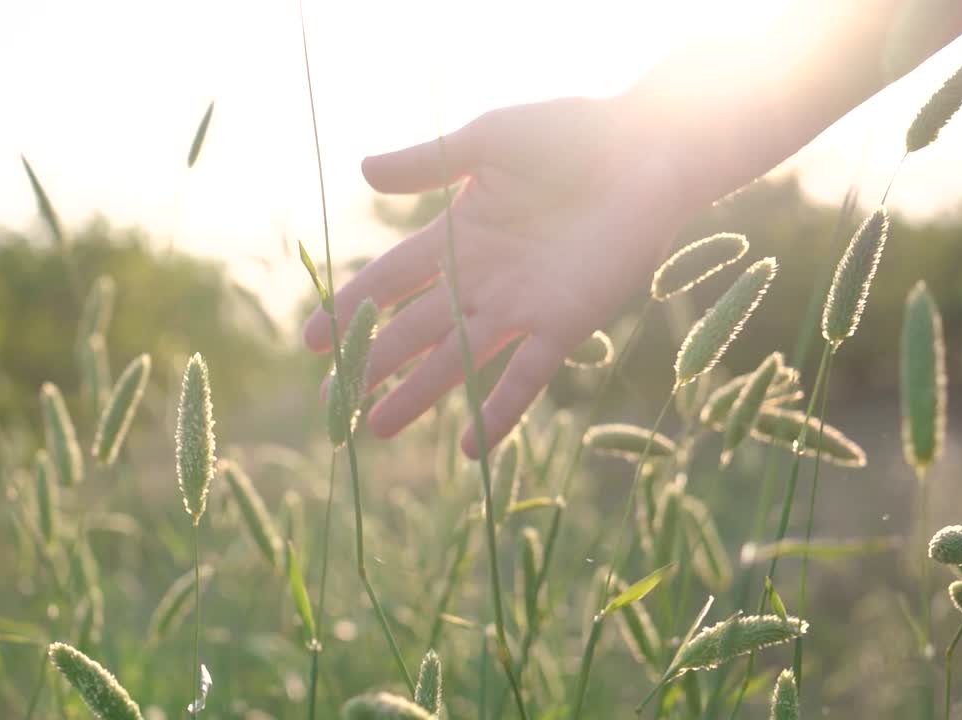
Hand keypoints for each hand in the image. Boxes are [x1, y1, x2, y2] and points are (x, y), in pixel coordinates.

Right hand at [303, 95, 704, 457]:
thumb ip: (429, 162)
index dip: (350, 308)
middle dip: (371, 364)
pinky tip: (469, 449)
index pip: (389, 280)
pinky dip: (498, 411)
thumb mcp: (490, 140)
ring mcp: (520, 306)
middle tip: (333, 402)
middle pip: (412, 329)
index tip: (312, 341)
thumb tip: (362, 170)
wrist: (649, 149)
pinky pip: (526, 376)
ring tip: (377, 429)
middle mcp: (481, 279)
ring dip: (417, 395)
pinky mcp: (564, 323)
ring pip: (455, 360)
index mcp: (458, 236)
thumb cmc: (574, 135)